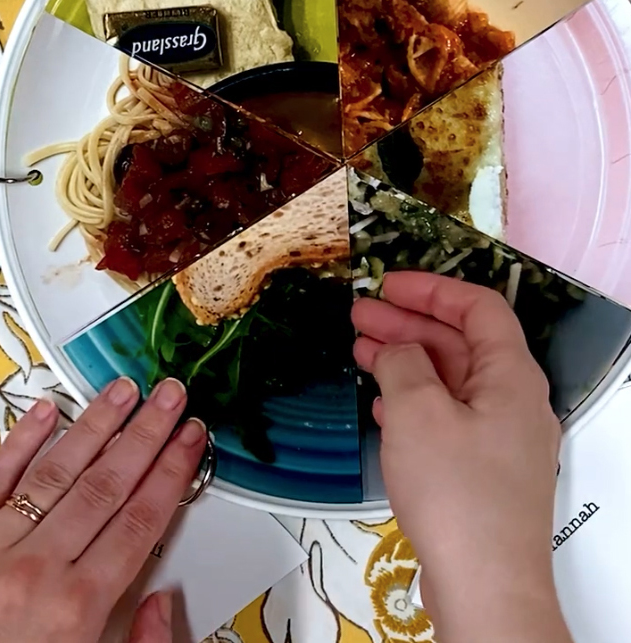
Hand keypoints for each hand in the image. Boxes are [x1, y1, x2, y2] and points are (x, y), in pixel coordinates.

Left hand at [0, 376, 205, 642]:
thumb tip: (163, 599)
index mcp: (75, 610)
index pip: (139, 521)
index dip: (171, 473)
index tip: (190, 439)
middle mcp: (35, 570)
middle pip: (106, 484)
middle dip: (146, 434)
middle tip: (170, 396)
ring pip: (54, 470)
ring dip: (95, 424)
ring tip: (122, 391)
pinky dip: (20, 440)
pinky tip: (45, 409)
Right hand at [353, 273, 571, 642]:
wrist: (484, 587)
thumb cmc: (456, 493)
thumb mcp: (416, 411)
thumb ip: (402, 364)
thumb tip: (396, 351)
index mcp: (511, 377)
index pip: (478, 308)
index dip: (431, 289)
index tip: (386, 284)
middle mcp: (513, 403)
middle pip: (460, 344)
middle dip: (407, 324)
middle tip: (357, 315)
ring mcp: (499, 440)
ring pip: (449, 381)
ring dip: (404, 361)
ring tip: (358, 352)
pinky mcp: (481, 473)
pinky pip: (446, 418)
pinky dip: (411, 401)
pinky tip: (380, 404)